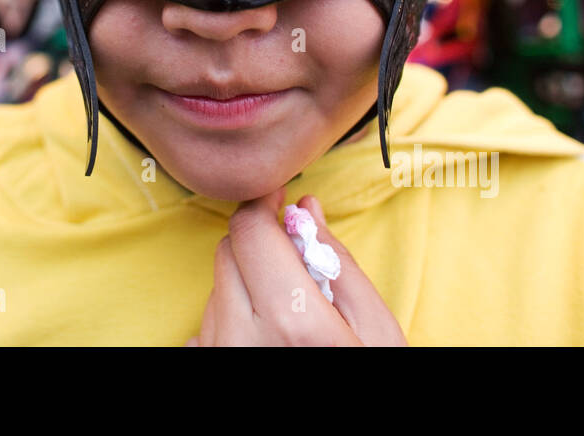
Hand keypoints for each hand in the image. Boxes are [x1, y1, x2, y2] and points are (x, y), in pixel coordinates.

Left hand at [187, 188, 406, 346]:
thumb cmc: (370, 384)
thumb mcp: (378, 332)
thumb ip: (338, 263)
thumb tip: (305, 209)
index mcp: (293, 321)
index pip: (251, 230)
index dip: (266, 205)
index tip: (280, 199)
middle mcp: (242, 339)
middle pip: (230, 251)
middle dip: (261, 245)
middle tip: (297, 263)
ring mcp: (218, 356)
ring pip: (217, 286)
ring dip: (247, 283)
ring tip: (288, 316)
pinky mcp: (206, 368)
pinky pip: (208, 324)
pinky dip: (233, 319)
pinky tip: (268, 341)